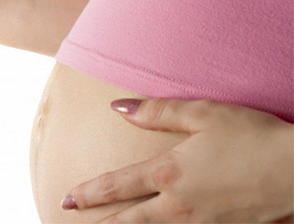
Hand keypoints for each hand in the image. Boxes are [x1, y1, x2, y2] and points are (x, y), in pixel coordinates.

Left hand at [62, 98, 293, 222]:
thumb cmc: (251, 136)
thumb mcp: (202, 113)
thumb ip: (156, 112)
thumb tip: (117, 107)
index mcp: (169, 173)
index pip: (118, 185)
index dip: (90, 193)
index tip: (68, 199)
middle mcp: (179, 204)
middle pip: (129, 219)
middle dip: (99, 220)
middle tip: (72, 218)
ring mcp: (200, 222)